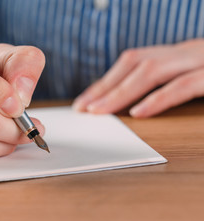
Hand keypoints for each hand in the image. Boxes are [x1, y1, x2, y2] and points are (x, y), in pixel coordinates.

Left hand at [73, 39, 203, 116]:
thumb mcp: (190, 76)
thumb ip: (164, 83)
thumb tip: (128, 103)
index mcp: (175, 55)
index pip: (132, 63)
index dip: (105, 82)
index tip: (84, 101)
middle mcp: (184, 53)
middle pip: (135, 64)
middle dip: (105, 87)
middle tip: (83, 108)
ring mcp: (199, 61)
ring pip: (152, 71)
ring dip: (121, 92)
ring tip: (99, 110)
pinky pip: (183, 85)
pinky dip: (158, 99)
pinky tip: (137, 112)